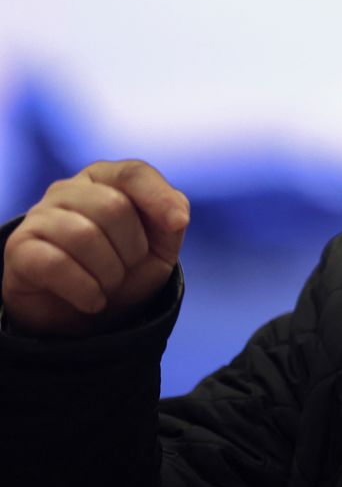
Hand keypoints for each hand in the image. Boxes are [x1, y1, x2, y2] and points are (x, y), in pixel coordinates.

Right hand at [2, 160, 189, 336]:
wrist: (89, 313)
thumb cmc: (127, 269)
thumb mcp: (162, 243)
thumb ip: (173, 217)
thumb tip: (177, 216)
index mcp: (106, 179)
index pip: (134, 173)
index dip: (159, 198)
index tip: (177, 225)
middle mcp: (69, 190)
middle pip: (113, 207)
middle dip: (132, 249)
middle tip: (126, 267)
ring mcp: (39, 216)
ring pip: (84, 235)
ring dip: (109, 273)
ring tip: (107, 284)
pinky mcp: (19, 248)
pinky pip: (56, 264)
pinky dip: (85, 290)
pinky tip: (93, 300)